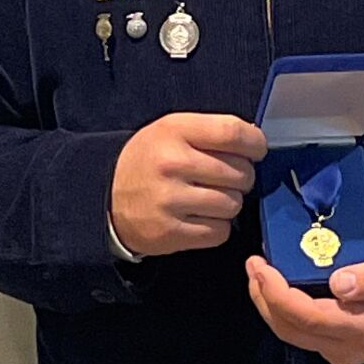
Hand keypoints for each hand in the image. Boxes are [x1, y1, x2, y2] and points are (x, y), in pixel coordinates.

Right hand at [110, 112, 267, 255]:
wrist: (106, 196)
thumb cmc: (150, 160)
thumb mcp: (172, 130)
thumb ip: (211, 131)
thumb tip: (255, 142)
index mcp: (174, 130)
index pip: (233, 132)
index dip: (255, 144)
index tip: (256, 151)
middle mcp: (172, 163)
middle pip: (240, 172)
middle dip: (242, 177)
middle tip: (226, 179)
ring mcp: (170, 200)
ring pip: (233, 204)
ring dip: (229, 203)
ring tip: (210, 198)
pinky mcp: (170, 232)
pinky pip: (220, 231)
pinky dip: (217, 227)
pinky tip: (201, 217)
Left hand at [245, 245, 363, 363]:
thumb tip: (338, 283)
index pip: (307, 316)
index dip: (277, 293)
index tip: (262, 266)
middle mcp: (348, 348)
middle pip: (290, 329)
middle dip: (264, 297)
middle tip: (254, 264)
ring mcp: (341, 352)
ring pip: (291, 334)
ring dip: (268, 304)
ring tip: (259, 273)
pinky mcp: (338, 348)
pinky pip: (301, 332)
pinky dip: (282, 309)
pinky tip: (277, 287)